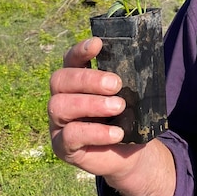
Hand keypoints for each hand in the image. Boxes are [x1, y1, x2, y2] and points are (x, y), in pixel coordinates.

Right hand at [48, 38, 145, 176]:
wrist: (131, 152)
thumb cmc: (128, 118)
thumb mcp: (130, 96)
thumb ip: (127, 81)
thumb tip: (138, 65)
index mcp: (77, 81)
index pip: (71, 60)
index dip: (80, 50)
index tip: (97, 44)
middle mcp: (62, 98)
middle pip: (60, 80)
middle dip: (88, 79)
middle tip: (116, 84)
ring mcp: (58, 122)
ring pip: (60, 105)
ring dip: (92, 104)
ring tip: (119, 107)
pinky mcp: (62, 146)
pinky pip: (70, 135)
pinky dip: (96, 132)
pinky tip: (116, 133)